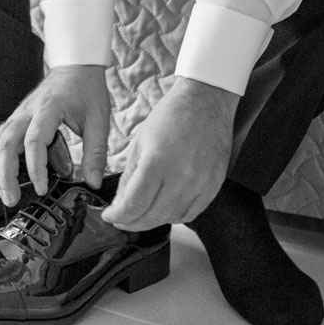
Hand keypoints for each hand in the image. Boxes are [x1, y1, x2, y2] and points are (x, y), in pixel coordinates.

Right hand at [0, 64, 109, 204]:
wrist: (76, 66)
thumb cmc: (86, 90)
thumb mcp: (99, 120)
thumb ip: (96, 153)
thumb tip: (93, 182)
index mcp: (48, 109)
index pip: (34, 141)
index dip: (34, 168)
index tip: (40, 189)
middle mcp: (27, 111)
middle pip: (5, 144)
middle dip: (5, 175)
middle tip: (12, 199)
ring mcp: (18, 114)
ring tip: (6, 193)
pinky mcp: (17, 118)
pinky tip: (3, 176)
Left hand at [101, 76, 238, 231]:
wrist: (205, 101)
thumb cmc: (171, 116)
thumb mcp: (140, 142)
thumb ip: (129, 176)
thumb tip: (121, 202)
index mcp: (157, 162)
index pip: (134, 205)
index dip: (118, 216)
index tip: (110, 216)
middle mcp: (180, 177)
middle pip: (152, 217)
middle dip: (131, 222)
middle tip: (122, 219)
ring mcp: (200, 184)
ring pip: (171, 218)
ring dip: (152, 220)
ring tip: (141, 213)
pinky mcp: (213, 186)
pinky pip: (191, 213)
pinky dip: (174, 216)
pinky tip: (164, 209)